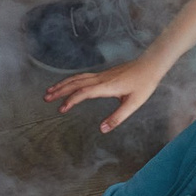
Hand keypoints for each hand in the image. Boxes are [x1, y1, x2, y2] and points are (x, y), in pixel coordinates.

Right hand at [45, 54, 164, 134]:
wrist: (150, 66)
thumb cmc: (143, 84)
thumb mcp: (133, 104)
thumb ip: (117, 118)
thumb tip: (102, 129)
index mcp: (106, 87)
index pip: (83, 93)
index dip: (71, 100)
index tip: (61, 109)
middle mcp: (101, 79)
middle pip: (75, 83)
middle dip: (59, 90)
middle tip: (46, 98)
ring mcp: (101, 75)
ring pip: (77, 78)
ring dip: (63, 84)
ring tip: (51, 91)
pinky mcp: (103, 74)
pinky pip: (82, 77)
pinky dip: (71, 81)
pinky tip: (68, 85)